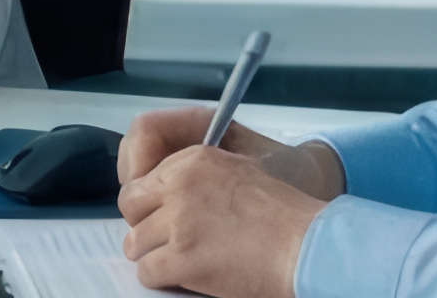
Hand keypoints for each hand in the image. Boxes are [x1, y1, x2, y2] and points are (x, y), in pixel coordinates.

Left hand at [115, 118, 336, 297]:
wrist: (306, 246)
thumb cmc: (285, 213)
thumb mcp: (241, 167)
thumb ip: (198, 173)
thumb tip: (166, 190)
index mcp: (194, 160)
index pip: (142, 179)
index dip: (147, 201)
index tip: (156, 213)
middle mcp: (180, 186)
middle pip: (131, 209)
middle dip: (143, 225)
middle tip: (161, 239)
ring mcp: (178, 224)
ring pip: (135, 243)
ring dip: (153, 253)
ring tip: (177, 259)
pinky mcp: (182, 260)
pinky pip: (148, 271)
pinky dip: (161, 277)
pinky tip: (183, 274)